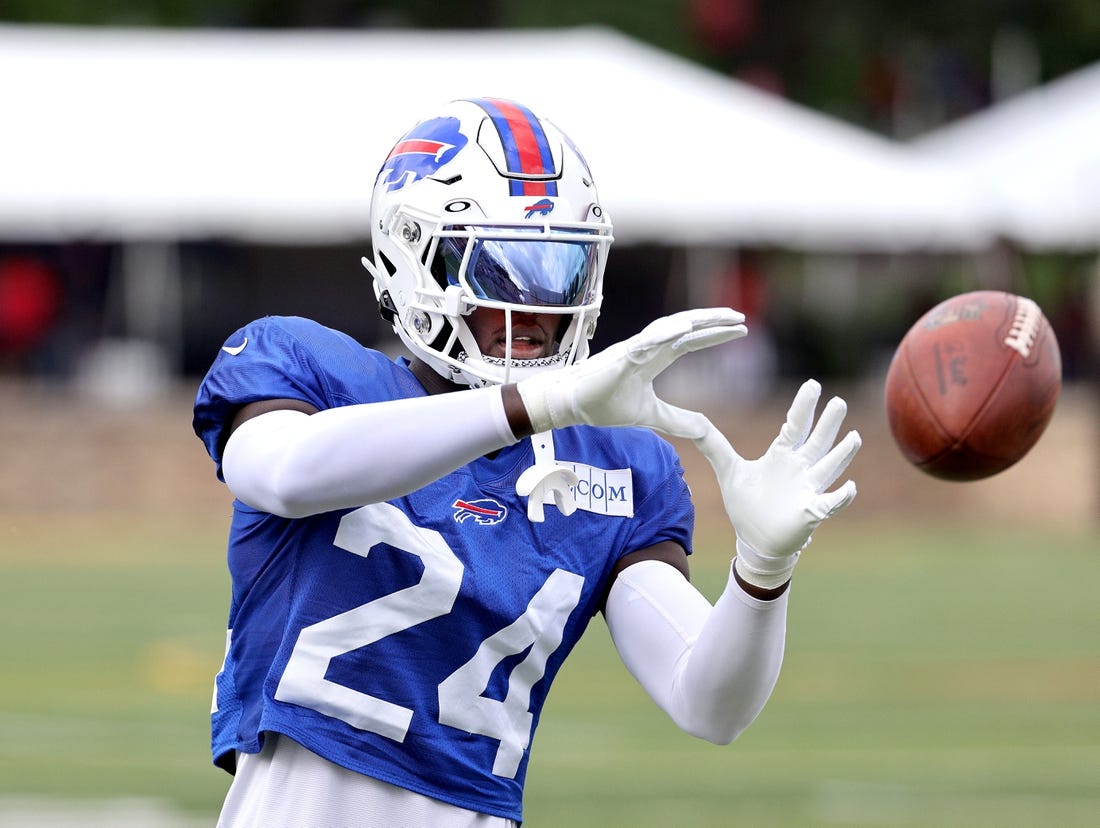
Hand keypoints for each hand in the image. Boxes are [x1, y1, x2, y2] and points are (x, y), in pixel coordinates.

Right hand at [516, 308, 746, 437]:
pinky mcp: (620, 357)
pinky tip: (685, 329)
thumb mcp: (650, 416)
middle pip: (685, 328)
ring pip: (668, 327)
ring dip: (694, 320)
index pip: (690, 342)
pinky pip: (645, 342)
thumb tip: (704, 429)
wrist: (570, 406)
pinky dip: (665, 334)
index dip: (713, 335)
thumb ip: (676, 419)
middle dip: (712, 321)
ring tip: (719, 317)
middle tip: (740, 317)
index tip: (741, 330)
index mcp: (654, 358)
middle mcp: (647, 348)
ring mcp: (633, 349)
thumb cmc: (603, 404)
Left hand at [694, 380, 860, 589]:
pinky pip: (829, 503)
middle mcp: (800, 468)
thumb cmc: (747, 504)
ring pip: (829, 468)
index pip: (795, 425)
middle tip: (838, 400)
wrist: (755, 540)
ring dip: (842, 454)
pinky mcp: (811, 512)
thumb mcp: (728, 470)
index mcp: (782, 456)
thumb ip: (712, 444)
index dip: (803, 406)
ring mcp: (809, 490)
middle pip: (817, 441)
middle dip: (828, 423)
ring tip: (854, 437)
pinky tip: (850, 487)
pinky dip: (840, 497)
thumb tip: (690, 421)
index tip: (813, 383)